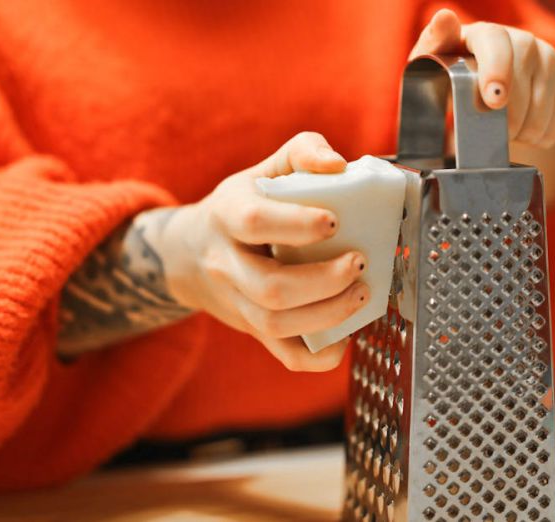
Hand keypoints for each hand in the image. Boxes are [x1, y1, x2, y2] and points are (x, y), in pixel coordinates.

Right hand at [157, 132, 367, 371]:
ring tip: (362, 294)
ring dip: (327, 315)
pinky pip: (284, 355)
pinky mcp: (254, 330)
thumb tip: (337, 165)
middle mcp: (227, 264)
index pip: (255, 222)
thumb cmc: (243, 205)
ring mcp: (238, 302)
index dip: (296, 224)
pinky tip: (345, 337)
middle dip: (323, 280)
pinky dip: (319, 355)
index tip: (334, 221)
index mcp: (228, 215)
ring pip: (276, 324)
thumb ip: (301, 152)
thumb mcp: (263, 170)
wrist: (192, 254)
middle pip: (270, 286)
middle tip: (359, 263)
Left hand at [410, 9, 554, 148]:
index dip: (498, 69)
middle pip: (525, 70)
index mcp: (483, 34)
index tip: (494, 101)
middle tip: (496, 134)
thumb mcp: (431, 67)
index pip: (496, 40)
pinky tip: (528, 133)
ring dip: (526, 127)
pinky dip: (545, 132)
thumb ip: (433, 44)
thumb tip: (445, 17)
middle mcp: (521, 39)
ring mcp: (548, 56)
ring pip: (546, 97)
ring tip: (508, 134)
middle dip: (511, 113)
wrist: (478, 101)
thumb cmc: (449, 80)